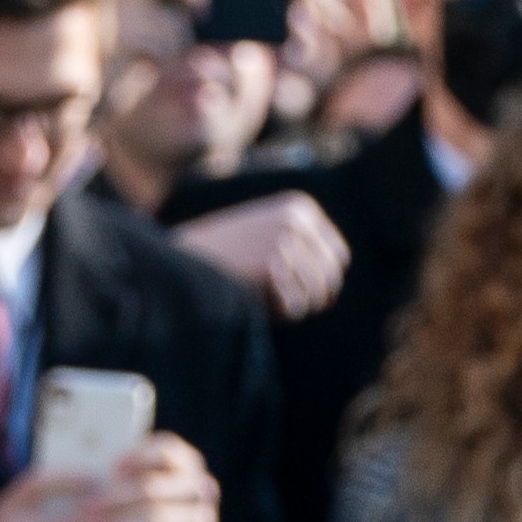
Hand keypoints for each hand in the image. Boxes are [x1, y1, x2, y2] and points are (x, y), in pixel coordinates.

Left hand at [91, 431, 226, 521]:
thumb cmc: (149, 510)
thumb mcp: (142, 488)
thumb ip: (120, 476)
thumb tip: (73, 471)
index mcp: (185, 462)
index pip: (165, 449)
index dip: (137, 457)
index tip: (111, 468)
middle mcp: (200, 486)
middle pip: (154, 487)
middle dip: (116, 499)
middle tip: (86, 510)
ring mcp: (203, 518)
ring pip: (156, 519)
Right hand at [169, 192, 351, 319]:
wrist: (182, 260)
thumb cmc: (226, 256)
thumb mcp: (267, 238)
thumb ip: (304, 256)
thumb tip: (333, 295)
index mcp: (300, 208)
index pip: (338, 257)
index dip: (321, 279)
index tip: (295, 288)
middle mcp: (297, 221)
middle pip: (332, 278)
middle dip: (311, 297)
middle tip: (280, 301)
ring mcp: (284, 242)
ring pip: (318, 296)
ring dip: (294, 307)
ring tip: (264, 298)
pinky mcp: (271, 266)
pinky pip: (296, 307)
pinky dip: (278, 314)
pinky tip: (255, 300)